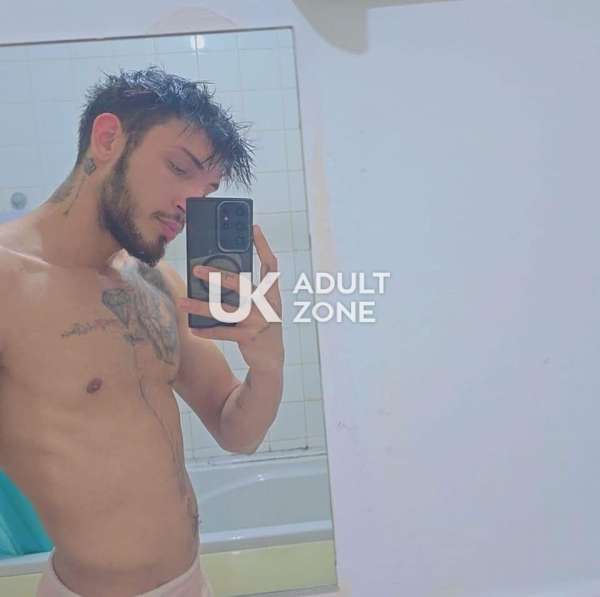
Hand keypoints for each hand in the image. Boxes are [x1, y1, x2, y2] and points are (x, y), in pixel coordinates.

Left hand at [177, 224, 283, 371]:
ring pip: (225, 309)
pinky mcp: (249, 337)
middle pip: (241, 284)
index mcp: (271, 294)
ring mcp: (258, 321)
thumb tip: (218, 275)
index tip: (254, 228)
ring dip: (200, 305)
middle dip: (217, 275)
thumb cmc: (261, 328)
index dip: (263, 246)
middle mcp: (267, 305)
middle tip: (196, 269)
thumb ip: (245, 293)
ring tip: (182, 302)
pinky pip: (223, 332)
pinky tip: (193, 328)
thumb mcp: (259, 308)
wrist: (272, 360)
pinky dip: (207, 330)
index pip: (271, 265)